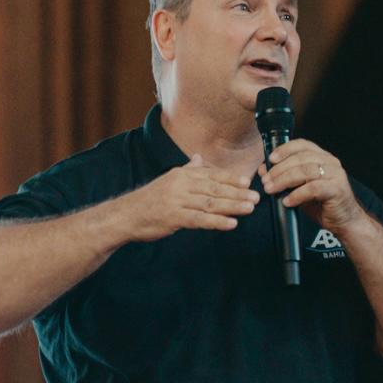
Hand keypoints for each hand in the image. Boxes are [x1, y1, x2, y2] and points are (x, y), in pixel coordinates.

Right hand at [118, 153, 259, 241]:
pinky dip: (217, 222)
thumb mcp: (168, 180)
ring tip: (249, 208)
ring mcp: (177, 201)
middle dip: (237, 193)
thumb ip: (187, 170)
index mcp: (181, 174)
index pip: (211, 175)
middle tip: (256, 197)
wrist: (126, 215)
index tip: (247, 182)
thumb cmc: (149, 200)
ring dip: (232, 206)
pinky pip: (200, 220)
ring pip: (210, 203)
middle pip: (214, 188)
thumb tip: (199, 158)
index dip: (231, 178)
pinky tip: (231, 224)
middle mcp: (181, 185)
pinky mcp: (174, 218)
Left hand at [259, 139, 365, 230]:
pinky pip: (313, 188)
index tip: (271, 159)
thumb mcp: (299, 188)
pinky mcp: (337, 189)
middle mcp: (330, 162)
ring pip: (306, 171)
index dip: (285, 149)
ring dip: (285, 180)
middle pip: (301, 158)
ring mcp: (336, 175)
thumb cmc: (322, 203)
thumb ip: (285, 178)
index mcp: (322, 157)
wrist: (343, 221)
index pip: (302, 145)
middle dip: (280, 169)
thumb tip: (264, 170)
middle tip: (266, 181)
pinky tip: (288, 201)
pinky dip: (297, 194)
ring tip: (272, 189)